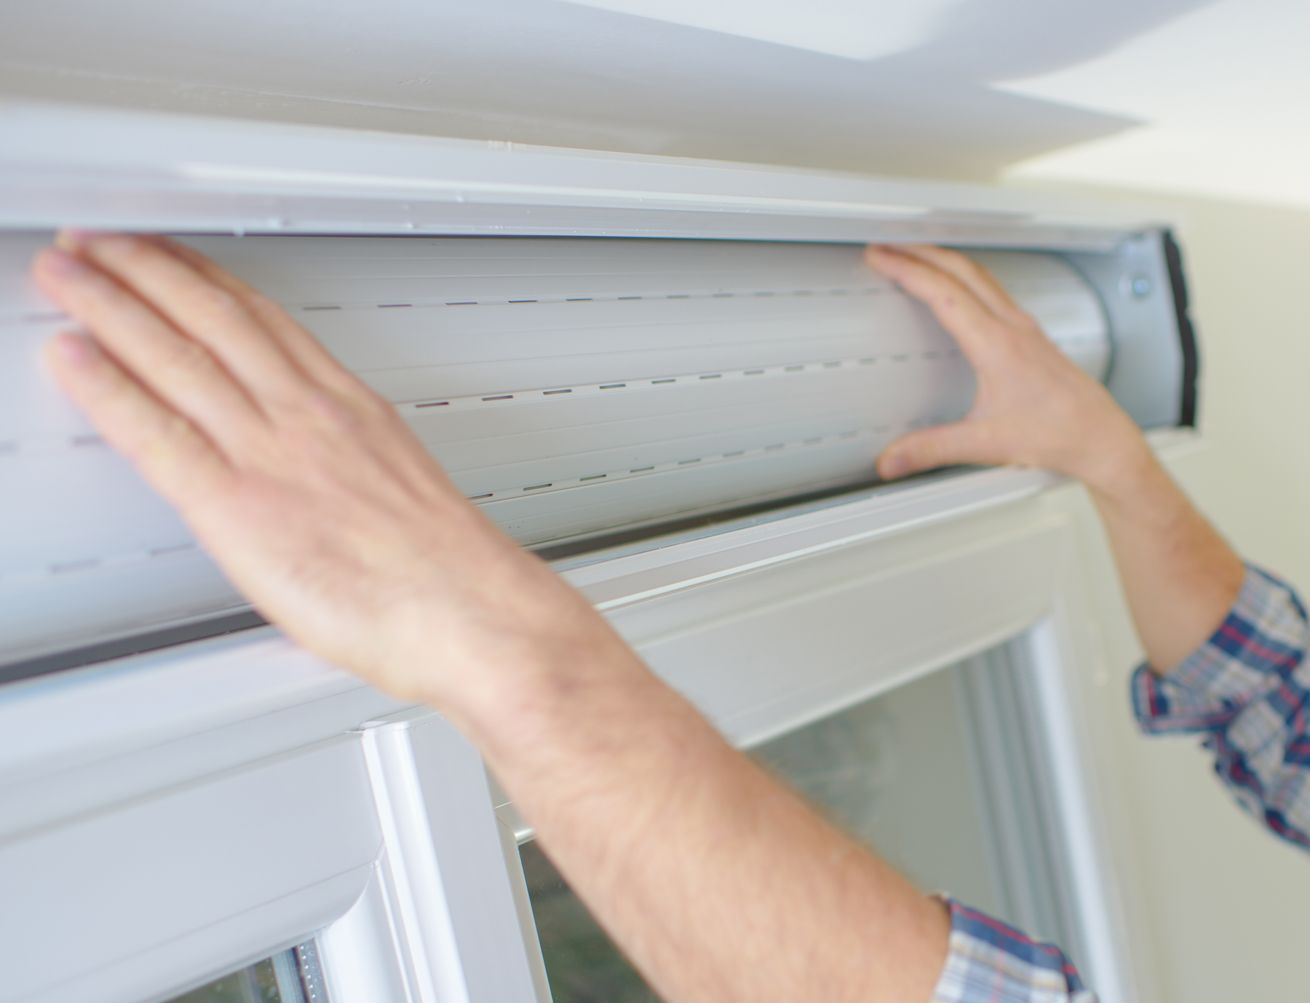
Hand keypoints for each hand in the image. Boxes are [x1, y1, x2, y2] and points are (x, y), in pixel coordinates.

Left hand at [31, 233, 628, 712]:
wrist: (468, 612)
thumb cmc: (448, 573)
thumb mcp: (404, 493)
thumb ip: (350, 470)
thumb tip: (327, 482)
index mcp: (351, 409)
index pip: (264, 320)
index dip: (206, 279)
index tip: (174, 257)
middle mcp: (308, 416)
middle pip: (213, 318)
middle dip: (146, 270)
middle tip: (98, 241)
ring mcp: (272, 454)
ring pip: (178, 355)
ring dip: (112, 304)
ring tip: (69, 271)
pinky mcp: (238, 506)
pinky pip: (157, 433)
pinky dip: (107, 387)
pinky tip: (73, 357)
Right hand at [864, 244, 1149, 492]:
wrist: (1100, 437)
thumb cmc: (1059, 434)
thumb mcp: (986, 444)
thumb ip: (931, 450)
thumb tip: (892, 460)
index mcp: (997, 345)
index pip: (944, 293)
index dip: (907, 270)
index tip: (881, 257)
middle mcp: (1012, 327)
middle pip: (960, 269)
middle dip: (918, 251)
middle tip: (887, 246)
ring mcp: (1024, 327)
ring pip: (979, 273)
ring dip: (943, 257)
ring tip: (914, 254)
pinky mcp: (1030, 334)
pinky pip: (992, 288)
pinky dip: (964, 274)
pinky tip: (957, 284)